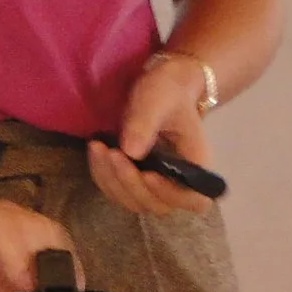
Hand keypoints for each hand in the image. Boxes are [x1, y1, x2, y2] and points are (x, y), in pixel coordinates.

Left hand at [90, 53, 216, 217]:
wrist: (161, 86)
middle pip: (158, 205)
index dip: (170, 195)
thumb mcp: (156, 100)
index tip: (148, 173)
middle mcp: (178, 181)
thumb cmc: (166, 91)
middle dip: (131, 183)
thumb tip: (131, 152)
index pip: (194, 200)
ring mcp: (155, 183)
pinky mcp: (135, 178)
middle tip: (112, 153)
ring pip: (134, 202)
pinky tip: (95, 150)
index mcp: (196, 165)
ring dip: (112, 181)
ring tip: (98, 148)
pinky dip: (103, 175)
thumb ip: (145, 123)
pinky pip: (117, 190)